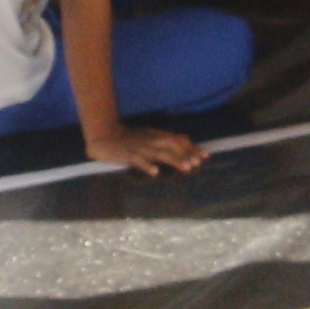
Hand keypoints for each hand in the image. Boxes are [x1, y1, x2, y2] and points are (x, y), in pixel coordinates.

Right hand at [87, 117, 205, 176]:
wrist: (105, 137)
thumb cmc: (130, 139)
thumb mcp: (149, 137)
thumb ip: (164, 142)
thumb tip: (183, 144)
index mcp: (157, 136)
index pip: (178, 140)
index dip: (192, 148)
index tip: (204, 157)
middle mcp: (151, 140)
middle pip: (172, 145)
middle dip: (186, 154)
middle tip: (197, 163)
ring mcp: (140, 148)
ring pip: (160, 153)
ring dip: (174, 159)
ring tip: (186, 167)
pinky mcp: (128, 155)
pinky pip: (139, 161)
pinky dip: (147, 165)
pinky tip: (155, 172)